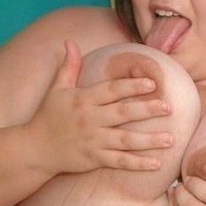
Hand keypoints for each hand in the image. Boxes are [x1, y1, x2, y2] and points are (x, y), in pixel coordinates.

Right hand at [31, 40, 173, 174]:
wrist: (34, 149)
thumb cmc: (48, 117)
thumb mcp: (56, 90)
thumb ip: (69, 67)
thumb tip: (69, 42)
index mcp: (83, 100)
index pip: (111, 90)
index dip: (131, 86)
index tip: (152, 83)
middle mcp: (89, 120)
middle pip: (123, 113)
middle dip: (147, 110)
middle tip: (169, 107)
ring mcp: (93, 141)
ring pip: (125, 140)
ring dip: (149, 140)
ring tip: (171, 138)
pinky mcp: (94, 159)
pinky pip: (119, 161)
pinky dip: (138, 163)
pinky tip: (156, 163)